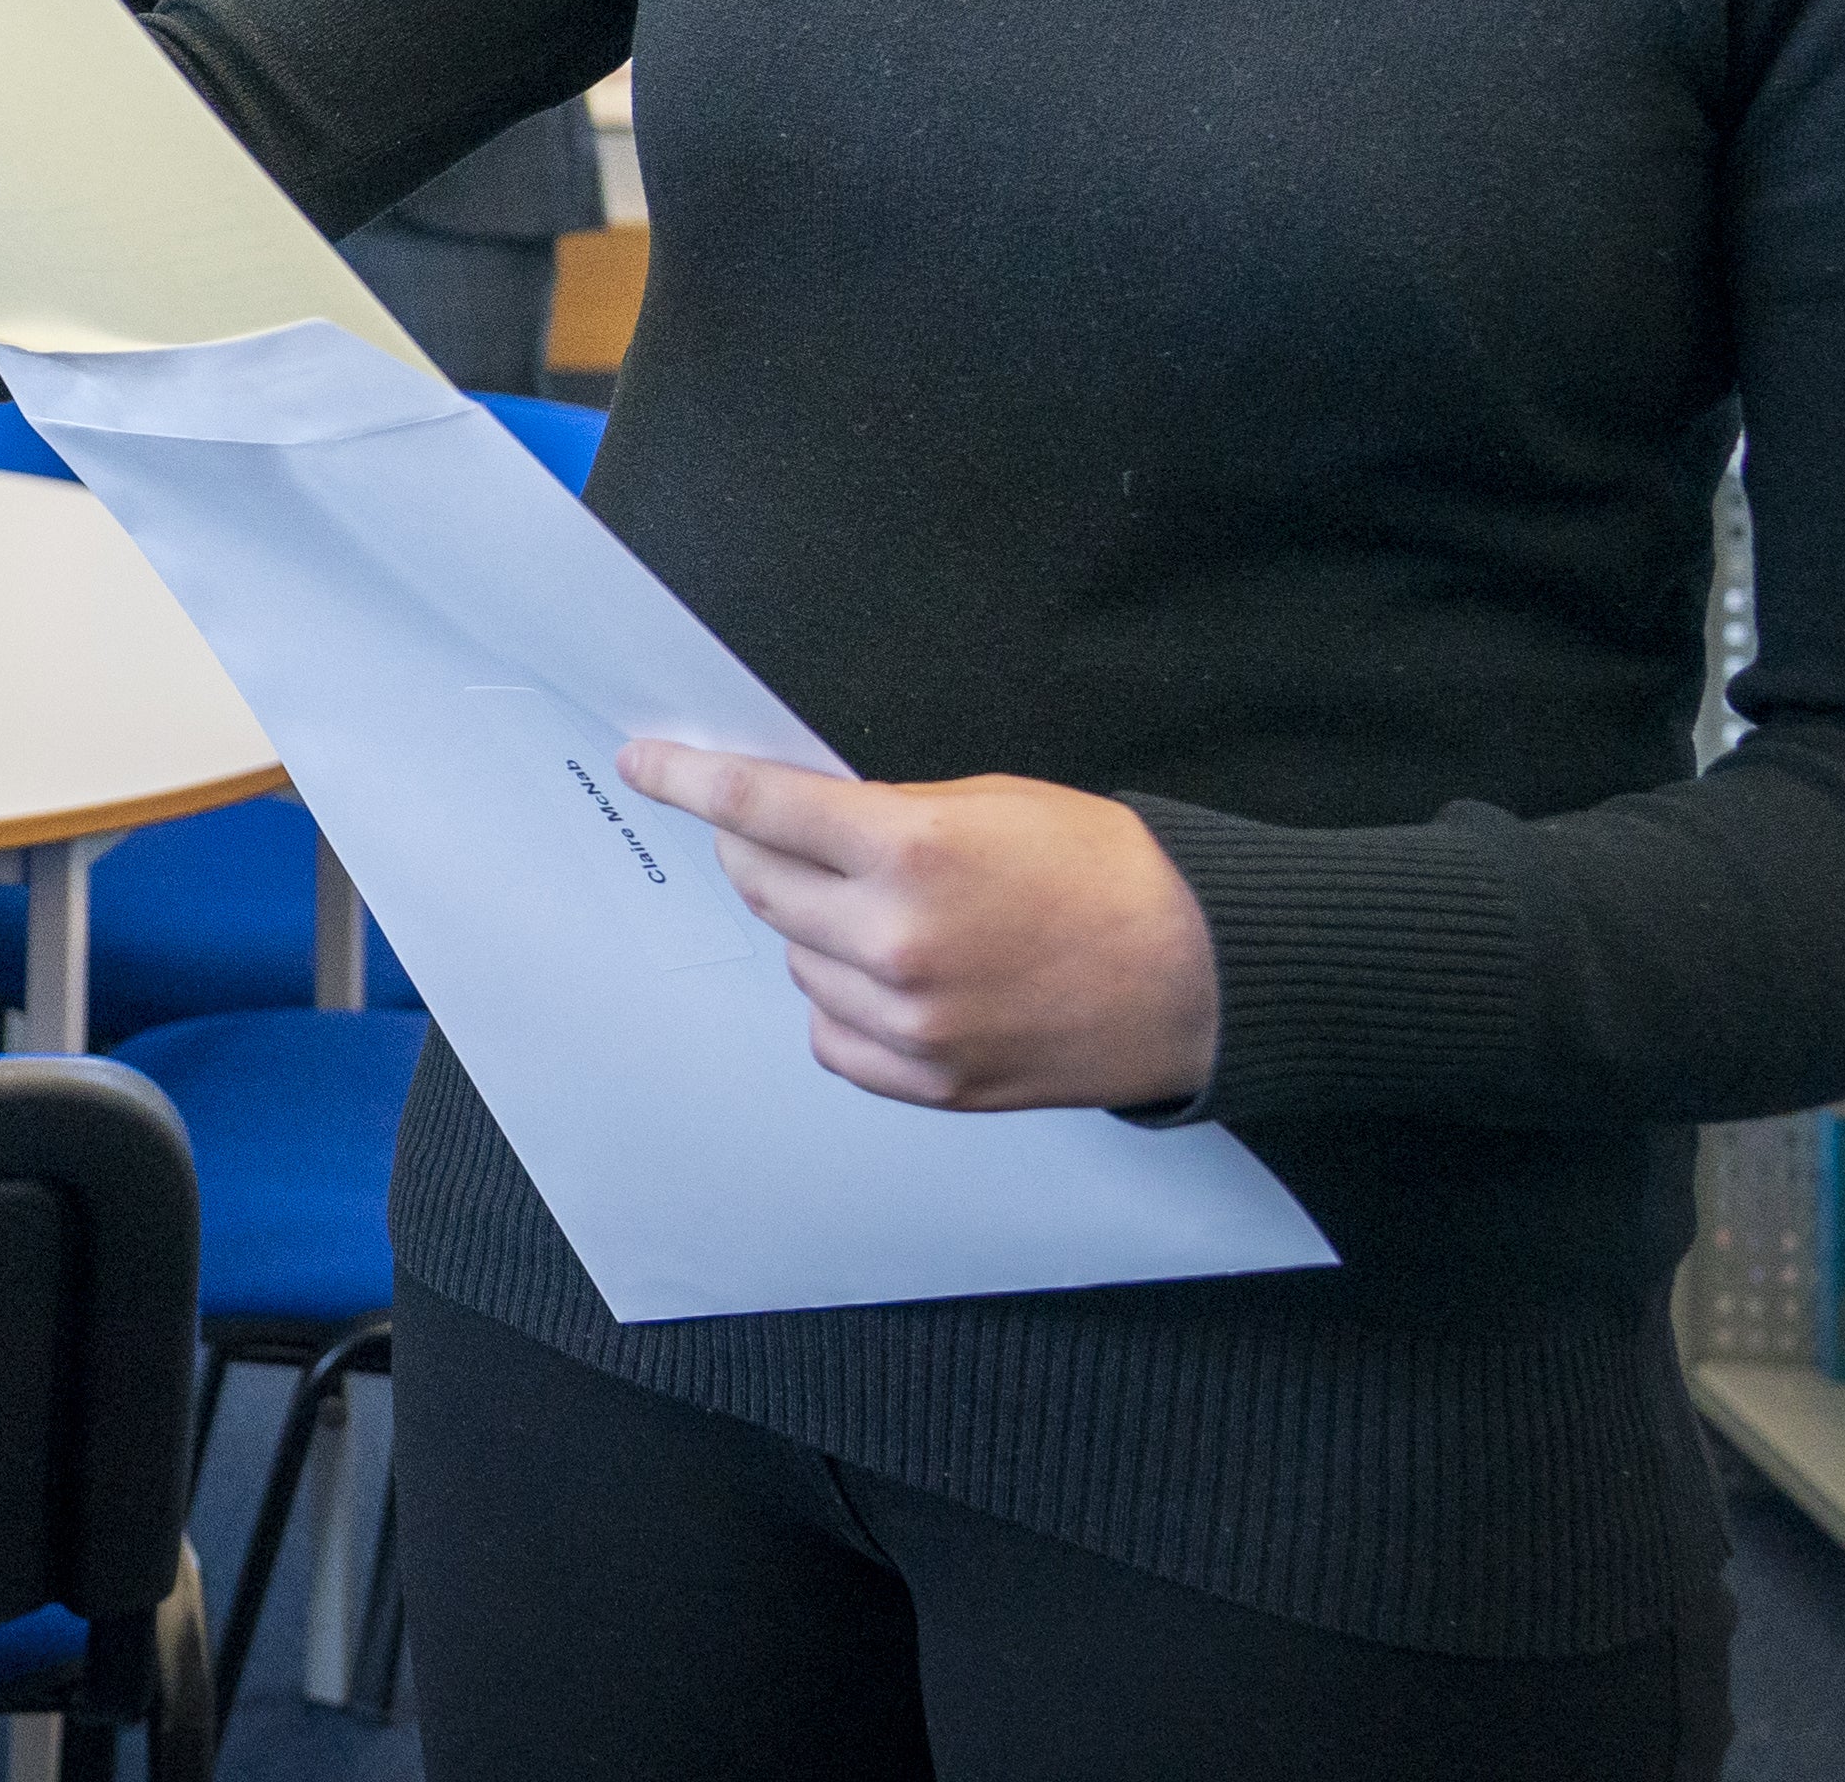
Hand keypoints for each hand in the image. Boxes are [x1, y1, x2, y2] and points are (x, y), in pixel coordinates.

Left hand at [620, 745, 1221, 1112]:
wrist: (1202, 974)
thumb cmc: (1103, 871)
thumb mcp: (988, 803)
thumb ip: (881, 813)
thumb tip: (792, 817)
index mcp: (908, 851)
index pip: (756, 807)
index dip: (688, 778)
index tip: (643, 763)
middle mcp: (894, 941)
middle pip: (760, 884)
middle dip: (766, 852)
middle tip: (809, 842)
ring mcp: (908, 1022)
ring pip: (795, 959)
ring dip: (820, 930)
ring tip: (901, 918)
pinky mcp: (928, 1081)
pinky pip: (830, 1034)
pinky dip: (846, 1002)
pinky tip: (902, 980)